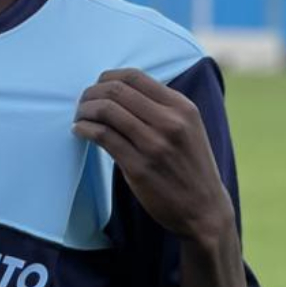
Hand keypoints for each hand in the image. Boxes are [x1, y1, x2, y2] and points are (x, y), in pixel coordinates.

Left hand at [73, 68, 234, 240]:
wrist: (205, 210)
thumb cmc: (191, 166)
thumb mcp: (188, 127)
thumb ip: (162, 107)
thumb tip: (120, 90)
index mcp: (182, 107)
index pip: (134, 76)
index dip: (108, 77)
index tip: (97, 86)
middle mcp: (169, 122)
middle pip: (116, 90)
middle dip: (92, 92)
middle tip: (82, 103)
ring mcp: (154, 144)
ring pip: (106, 110)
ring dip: (85, 110)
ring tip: (80, 117)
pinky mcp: (139, 167)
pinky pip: (103, 136)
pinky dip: (85, 129)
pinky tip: (80, 132)